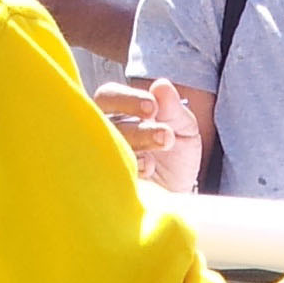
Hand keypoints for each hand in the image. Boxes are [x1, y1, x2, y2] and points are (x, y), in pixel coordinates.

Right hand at [96, 76, 202, 191]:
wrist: (178, 196)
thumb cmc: (176, 158)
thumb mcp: (184, 130)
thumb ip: (174, 109)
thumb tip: (162, 85)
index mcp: (118, 111)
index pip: (110, 95)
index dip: (128, 99)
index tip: (153, 107)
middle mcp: (103, 131)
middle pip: (103, 120)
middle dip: (137, 127)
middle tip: (165, 135)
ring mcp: (99, 158)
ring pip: (106, 146)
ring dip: (138, 146)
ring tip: (164, 148)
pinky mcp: (103, 182)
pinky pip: (108, 173)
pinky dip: (131, 170)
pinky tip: (149, 170)